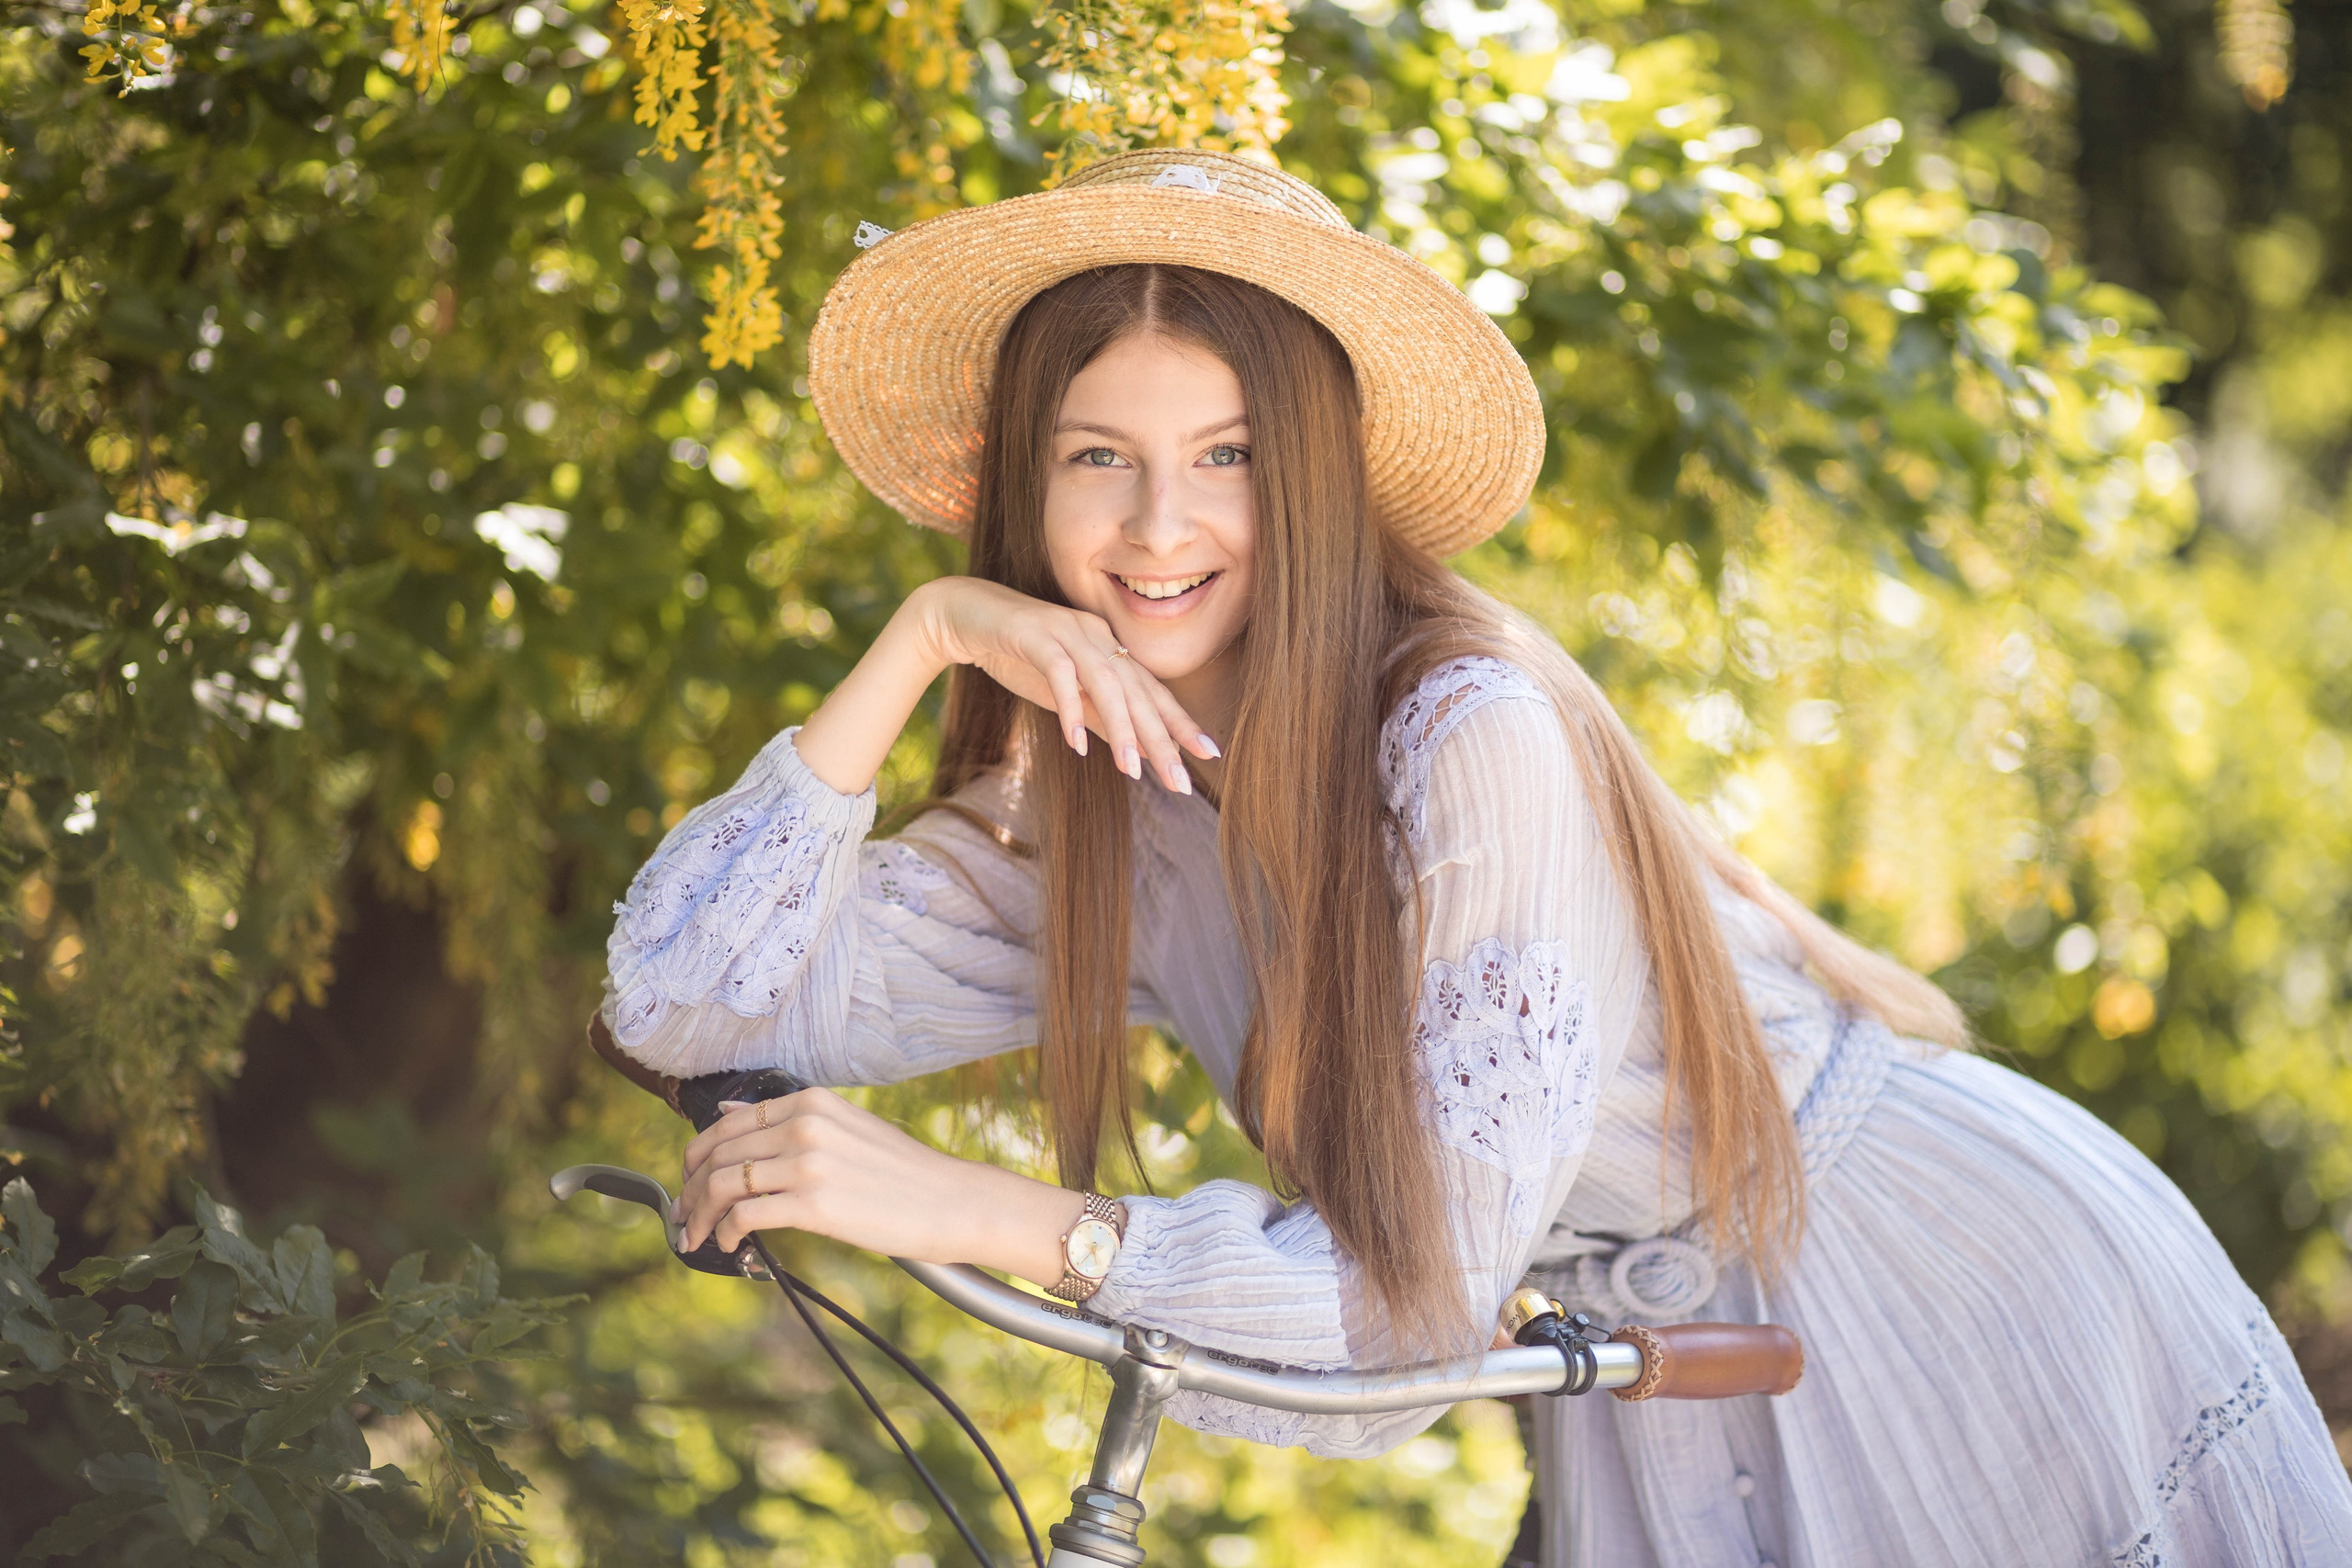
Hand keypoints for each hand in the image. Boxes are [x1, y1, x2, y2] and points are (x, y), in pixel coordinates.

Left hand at [676, 1088, 1085, 1285]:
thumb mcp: (844, 1127)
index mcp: (811, 1102)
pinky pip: (745, 1216)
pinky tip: (731, 1246)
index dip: (698, 1157)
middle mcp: (805, 1125)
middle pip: (719, 1154)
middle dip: (691, 1189)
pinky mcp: (815, 1204)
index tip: (690, 1182)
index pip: (728, 1124)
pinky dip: (726, 1233)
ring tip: (698, 1237)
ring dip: (700, 1215)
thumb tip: (729, 1110)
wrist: (950, 1201)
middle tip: (685, 1217)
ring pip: (724, 1184)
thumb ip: (788, 1119)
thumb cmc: (902, 1173)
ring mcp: (809, 1163)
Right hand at [911, 577, 1217, 791]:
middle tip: (1181, 780)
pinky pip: (1059, 672)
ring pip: (1106, 682)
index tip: (1208, 753)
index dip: (1180, 722)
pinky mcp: (1034, 635)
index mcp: (1109, 649)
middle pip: (1138, 691)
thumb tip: (1138, 749)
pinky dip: (1070, 708)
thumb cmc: (1018, 656)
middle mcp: (1097, 637)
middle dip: (1162, 738)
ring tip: (1133, 771)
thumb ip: (1100, 717)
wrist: (964, 618)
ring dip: (1121, 728)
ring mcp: (1067, 633)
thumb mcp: (1065, 694)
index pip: (1152, 691)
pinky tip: (1075, 744)